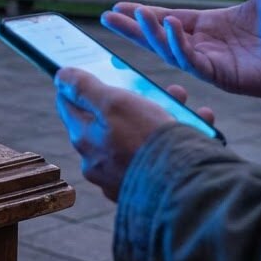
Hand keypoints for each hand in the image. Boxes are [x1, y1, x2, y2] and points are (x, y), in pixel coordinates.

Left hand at [56, 68, 215, 200]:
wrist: (184, 189)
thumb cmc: (148, 141)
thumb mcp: (115, 103)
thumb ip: (85, 88)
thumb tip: (61, 76)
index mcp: (85, 140)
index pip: (70, 106)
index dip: (77, 86)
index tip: (89, 71)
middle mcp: (98, 162)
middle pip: (109, 120)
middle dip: (132, 98)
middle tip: (152, 85)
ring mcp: (122, 177)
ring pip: (138, 136)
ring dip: (161, 114)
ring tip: (182, 101)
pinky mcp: (147, 188)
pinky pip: (159, 156)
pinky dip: (175, 139)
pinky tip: (199, 126)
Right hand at [100, 0, 260, 98]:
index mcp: (213, 25)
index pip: (170, 19)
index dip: (145, 14)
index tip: (119, 6)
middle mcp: (208, 45)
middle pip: (161, 37)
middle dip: (133, 28)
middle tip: (107, 16)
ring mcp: (213, 62)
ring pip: (170, 50)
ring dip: (150, 33)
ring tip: (133, 15)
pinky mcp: (222, 76)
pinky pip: (191, 62)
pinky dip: (177, 46)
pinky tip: (169, 28)